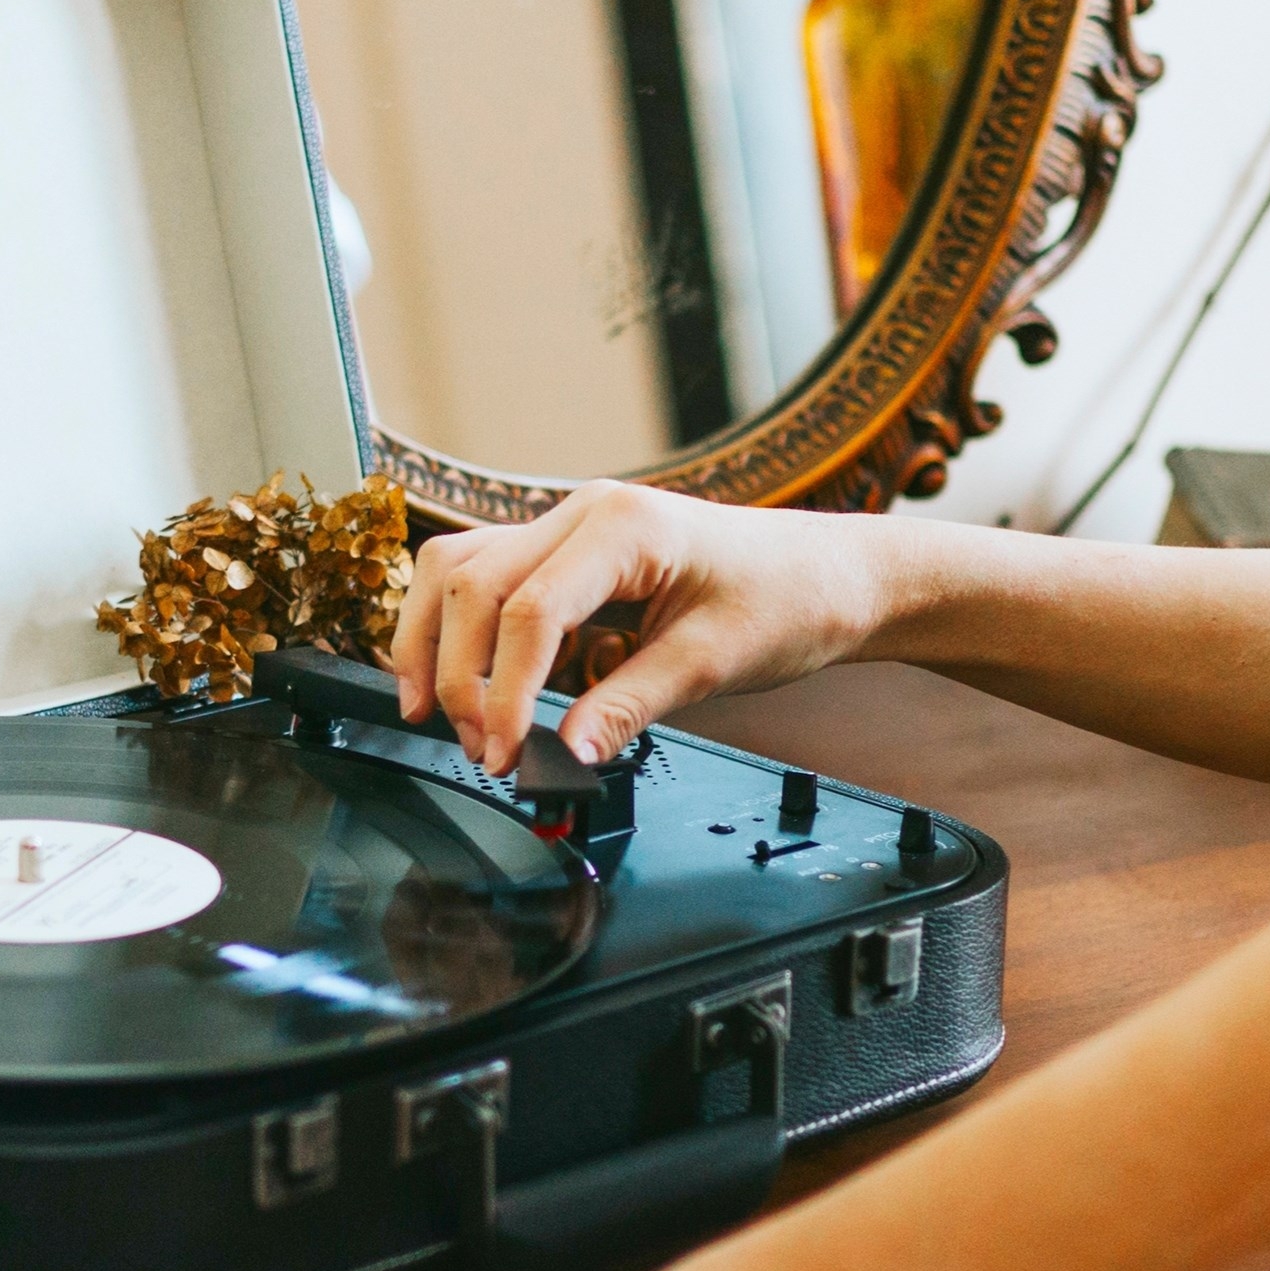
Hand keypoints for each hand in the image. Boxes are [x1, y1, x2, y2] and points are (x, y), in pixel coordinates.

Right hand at [392, 482, 895, 775]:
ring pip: (459, 569)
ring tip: (441, 716)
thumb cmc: (790, 601)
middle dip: (458, 673)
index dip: (501, 690)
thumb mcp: (713, 663)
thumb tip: (562, 758)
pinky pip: (486, 578)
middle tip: (481, 751)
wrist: (833, 575)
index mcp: (624, 525)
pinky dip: (461, 629)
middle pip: (471, 583)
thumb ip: (628, 706)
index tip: (502, 754)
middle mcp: (583, 512)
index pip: (527, 609)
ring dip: (436, 642)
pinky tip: (465, 681)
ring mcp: (570, 528)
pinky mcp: (569, 556)